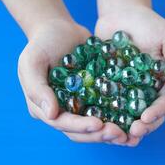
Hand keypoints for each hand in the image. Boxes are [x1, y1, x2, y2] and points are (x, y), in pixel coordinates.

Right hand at [18, 19, 127, 143]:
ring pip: (96, 125)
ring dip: (111, 131)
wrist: (58, 29)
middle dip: (99, 134)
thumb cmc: (41, 44)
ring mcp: (80, 104)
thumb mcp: (31, 62)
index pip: (62, 123)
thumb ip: (36, 88)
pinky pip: (107, 109)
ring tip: (129, 133)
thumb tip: (51, 115)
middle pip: (81, 131)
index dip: (80, 127)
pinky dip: (119, 117)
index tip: (98, 125)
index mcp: (45, 107)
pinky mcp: (94, 95)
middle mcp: (63, 110)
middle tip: (119, 134)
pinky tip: (134, 119)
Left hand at [95, 6, 164, 145]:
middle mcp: (147, 90)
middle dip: (142, 126)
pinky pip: (108, 103)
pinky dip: (106, 114)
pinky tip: (100, 121)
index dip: (157, 113)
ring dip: (124, 126)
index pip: (164, 103)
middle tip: (132, 132)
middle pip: (147, 114)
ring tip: (117, 134)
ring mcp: (128, 90)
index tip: (145, 118)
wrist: (122, 13)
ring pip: (128, 114)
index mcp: (163, 82)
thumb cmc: (150, 24)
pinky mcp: (110, 86)